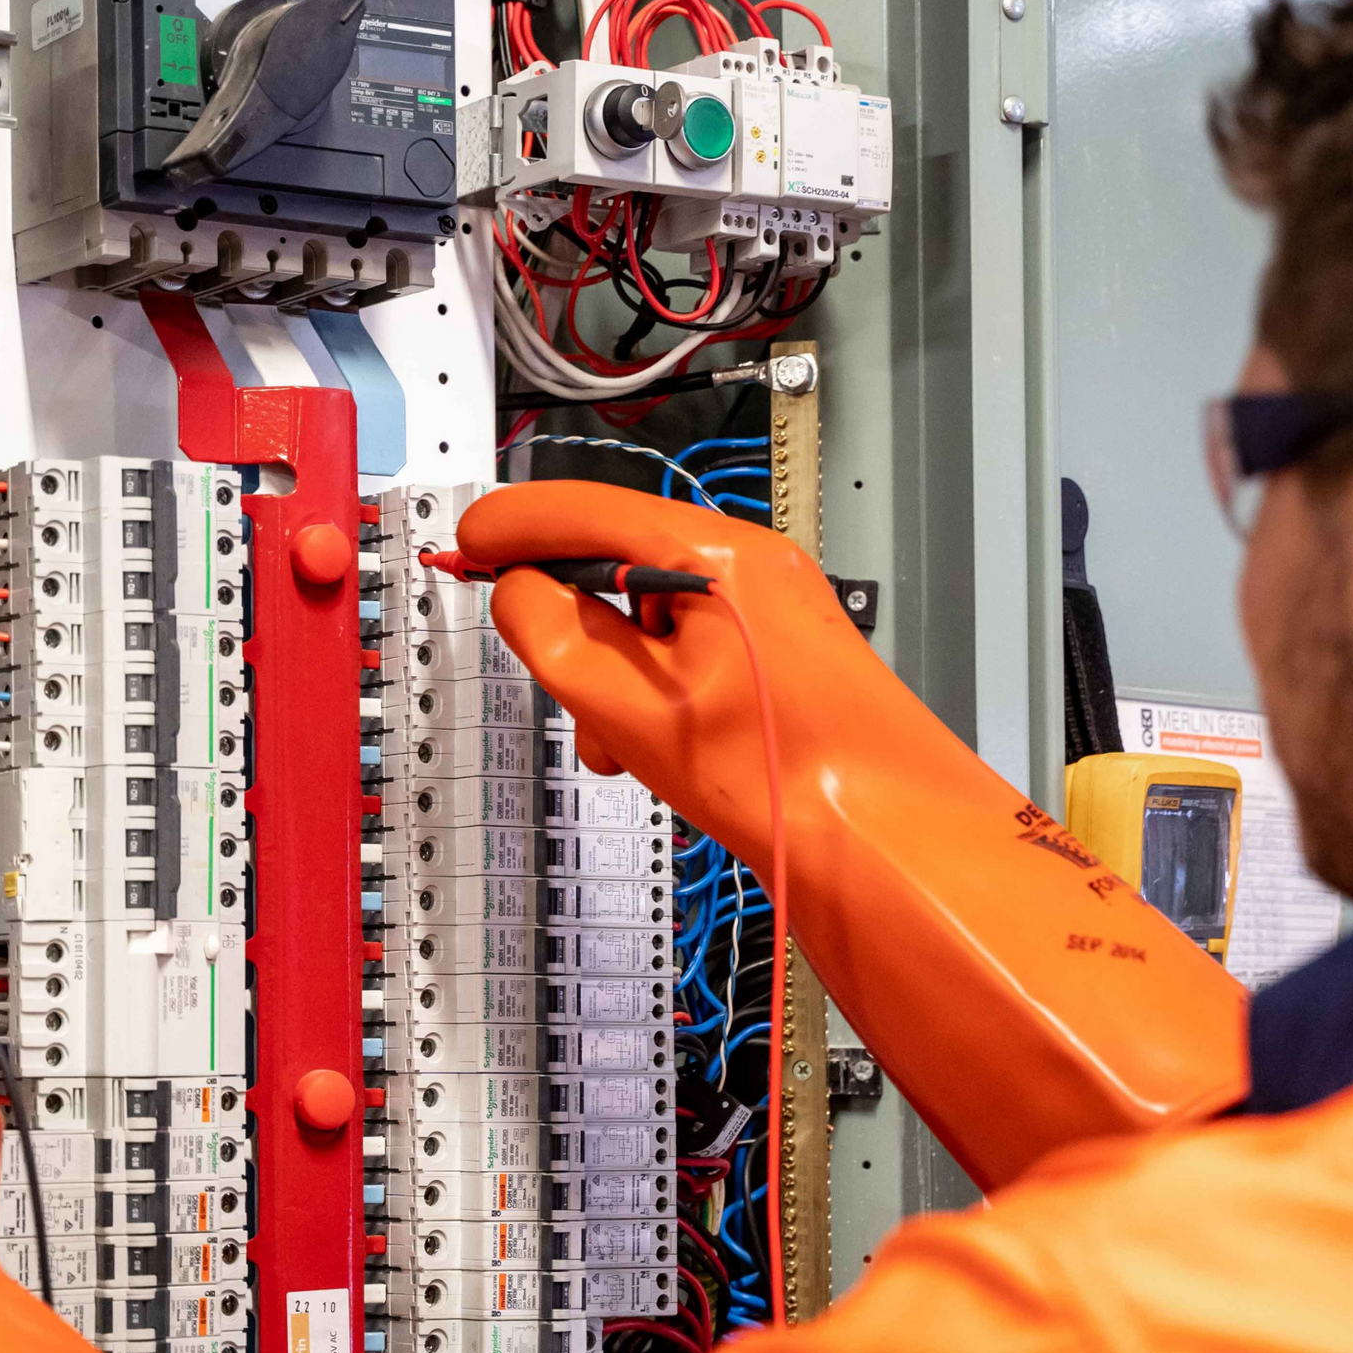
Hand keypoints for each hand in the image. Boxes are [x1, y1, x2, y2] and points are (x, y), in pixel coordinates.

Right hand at [459, 480, 1246, 1188]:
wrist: (886, 841)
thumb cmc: (782, 775)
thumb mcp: (635, 707)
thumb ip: (555, 636)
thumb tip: (520, 594)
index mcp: (719, 558)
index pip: (591, 511)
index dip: (516, 525)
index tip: (466, 542)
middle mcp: (753, 569)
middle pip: (619, 571)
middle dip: (575, 635)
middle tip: (558, 688)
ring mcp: (774, 614)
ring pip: (650, 624)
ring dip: (614, 683)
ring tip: (626, 752)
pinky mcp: (782, 659)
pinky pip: (690, 655)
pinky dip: (657, 699)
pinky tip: (662, 759)